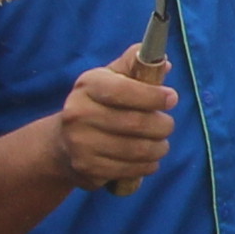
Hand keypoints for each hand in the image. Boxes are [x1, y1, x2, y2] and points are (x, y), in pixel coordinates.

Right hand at [55, 56, 181, 192]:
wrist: (63, 144)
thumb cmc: (98, 105)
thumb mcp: (110, 79)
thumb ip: (134, 66)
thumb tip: (164, 64)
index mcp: (87, 86)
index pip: (123, 90)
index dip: (153, 96)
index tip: (171, 98)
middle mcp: (78, 113)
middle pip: (136, 123)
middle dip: (162, 125)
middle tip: (168, 125)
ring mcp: (80, 143)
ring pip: (137, 149)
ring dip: (158, 148)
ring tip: (161, 144)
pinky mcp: (88, 168)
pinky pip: (130, 169)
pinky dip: (147, 165)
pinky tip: (148, 159)